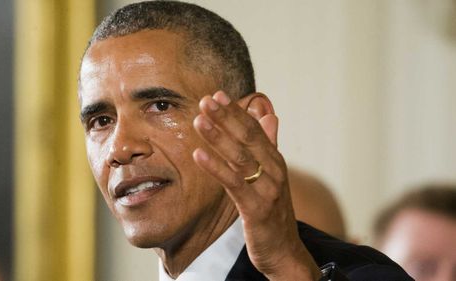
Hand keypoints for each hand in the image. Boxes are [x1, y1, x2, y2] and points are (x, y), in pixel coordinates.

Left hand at [192, 91, 320, 279]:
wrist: (284, 250)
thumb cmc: (274, 211)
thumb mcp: (273, 175)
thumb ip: (270, 144)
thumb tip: (270, 115)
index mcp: (275, 161)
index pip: (255, 129)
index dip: (236, 112)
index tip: (217, 95)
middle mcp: (274, 171)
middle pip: (248, 138)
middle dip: (226, 117)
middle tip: (206, 100)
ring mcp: (267, 189)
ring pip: (240, 157)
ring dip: (218, 137)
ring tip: (199, 120)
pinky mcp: (257, 209)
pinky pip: (234, 184)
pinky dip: (216, 168)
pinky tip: (198, 155)